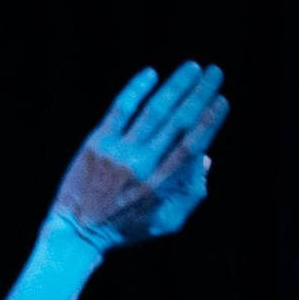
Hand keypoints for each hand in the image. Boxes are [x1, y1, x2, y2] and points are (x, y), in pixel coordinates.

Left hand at [55, 62, 227, 250]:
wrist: (77, 232)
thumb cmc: (126, 229)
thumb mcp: (167, 222)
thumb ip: (191, 194)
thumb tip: (206, 158)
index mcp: (161, 186)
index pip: (192, 145)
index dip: (210, 120)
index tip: (222, 99)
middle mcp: (142, 166)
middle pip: (177, 122)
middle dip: (199, 94)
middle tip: (214, 72)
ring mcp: (118, 152)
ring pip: (152, 111)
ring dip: (175, 86)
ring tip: (192, 67)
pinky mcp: (96, 143)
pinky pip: (119, 110)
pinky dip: (136, 90)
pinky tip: (151, 74)